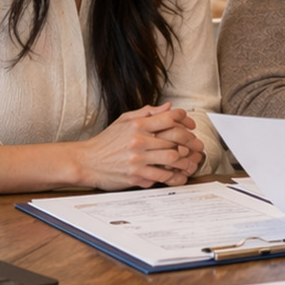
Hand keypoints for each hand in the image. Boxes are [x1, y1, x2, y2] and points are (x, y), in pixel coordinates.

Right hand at [76, 104, 203, 189]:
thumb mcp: (124, 121)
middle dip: (191, 142)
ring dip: (186, 160)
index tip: (191, 125)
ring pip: (173, 158)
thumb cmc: (106, 141)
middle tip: (198, 146)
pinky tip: (180, 176)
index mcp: (137, 125)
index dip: (184, 120)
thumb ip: (147, 113)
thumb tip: (168, 107)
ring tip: (192, 161)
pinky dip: (174, 176)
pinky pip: (162, 177)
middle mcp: (139, 141)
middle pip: (175, 139)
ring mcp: (138, 159)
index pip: (169, 118)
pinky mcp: (137, 176)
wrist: (86, 162)